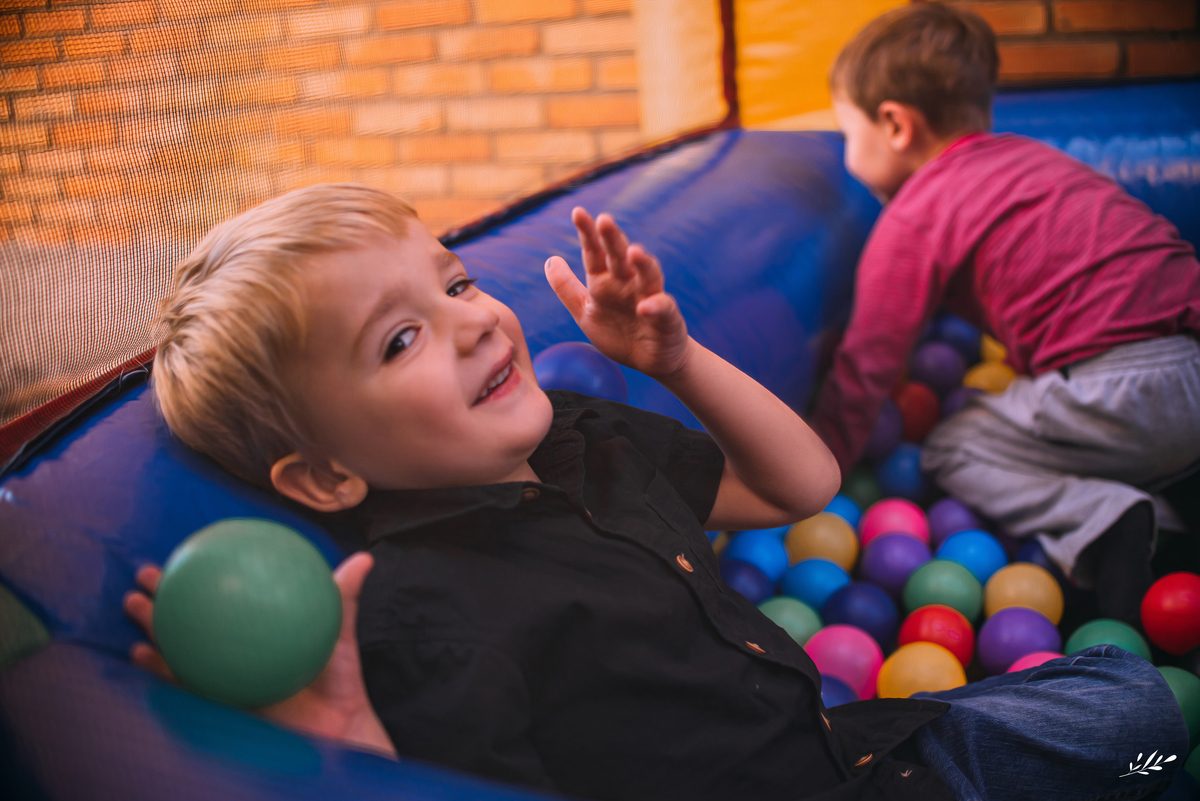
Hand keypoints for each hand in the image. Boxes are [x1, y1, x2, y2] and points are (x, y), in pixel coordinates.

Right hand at [123, 552, 395, 757]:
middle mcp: (237, 653)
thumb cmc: (339, 679)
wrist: (337, 726)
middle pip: (195, 621)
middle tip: (145, 576)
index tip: (185, 555)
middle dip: (166, 599)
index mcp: (257, 632)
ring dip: (152, 629)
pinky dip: (161, 671)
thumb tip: (363, 559)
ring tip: (133, 605)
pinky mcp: (218, 704)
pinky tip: (142, 655)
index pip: (227, 600)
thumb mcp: (339, 633)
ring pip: (179, 649)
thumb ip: (344, 597)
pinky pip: (184, 686)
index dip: (205, 579)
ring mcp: (224, 677)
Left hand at [545, 207, 691, 377]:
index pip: (595, 253)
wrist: (651, 359)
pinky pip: (663, 309)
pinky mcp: (666, 318)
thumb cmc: (619, 333)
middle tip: (604, 220)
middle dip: (612, 238)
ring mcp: (649, 298)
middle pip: (619, 257)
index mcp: (605, 282)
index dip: (587, 234)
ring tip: (634, 251)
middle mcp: (627, 284)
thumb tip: (550, 260)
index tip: (578, 212)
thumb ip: (567, 289)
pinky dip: (656, 306)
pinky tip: (646, 306)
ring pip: (647, 274)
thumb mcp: (586, 312)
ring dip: (642, 262)